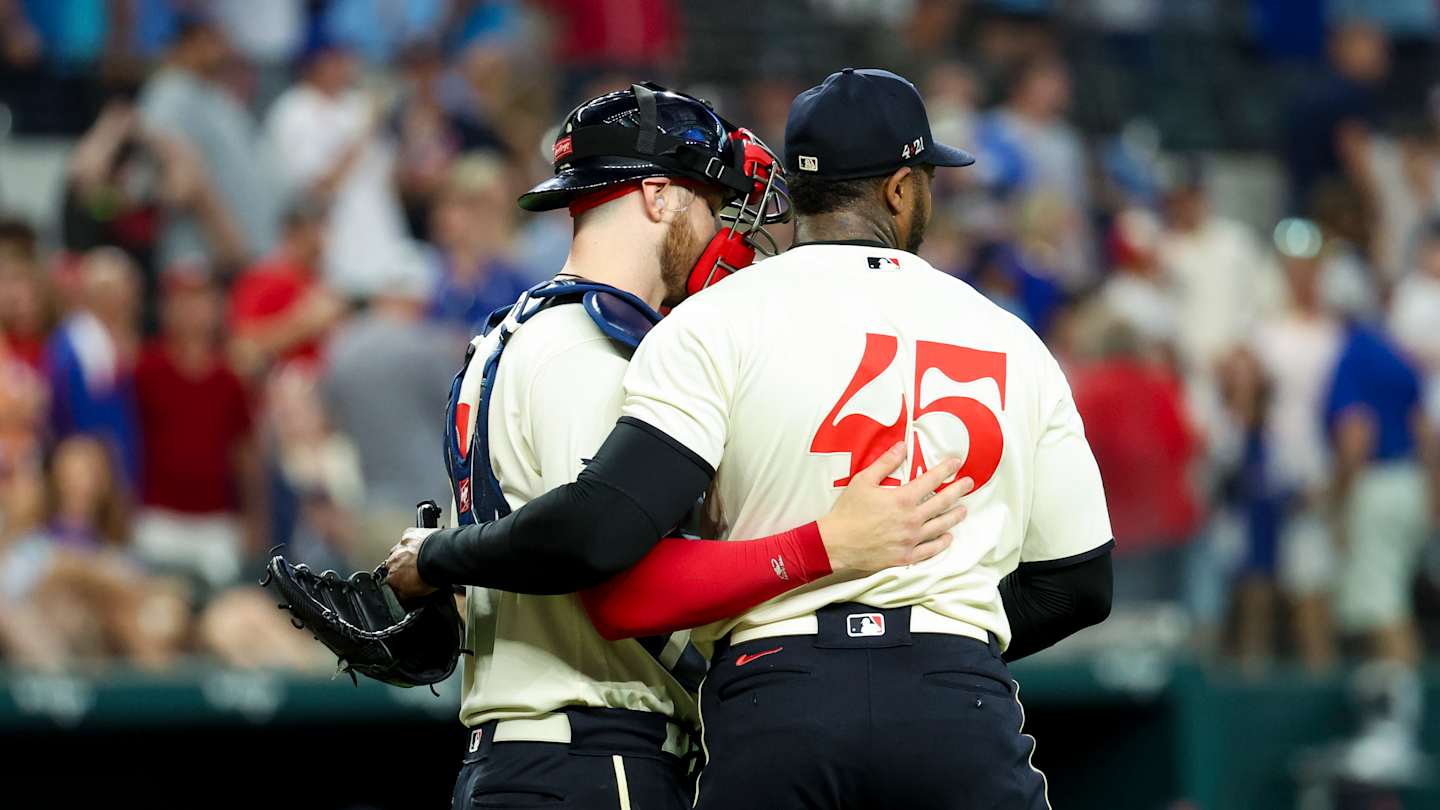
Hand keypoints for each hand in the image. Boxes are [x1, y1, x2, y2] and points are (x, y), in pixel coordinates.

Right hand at [382, 527, 438, 600]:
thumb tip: (403, 597)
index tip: (408, 581)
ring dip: (408, 553)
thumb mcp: (416, 593)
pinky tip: (424, 545)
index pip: (391, 581)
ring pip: (400, 550)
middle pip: (394, 563)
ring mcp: (401, 547)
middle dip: (403, 566)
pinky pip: (409, 537)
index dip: (400, 582)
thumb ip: (405, 595)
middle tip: (417, 569)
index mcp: (392, 576)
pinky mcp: (410, 534)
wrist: (441, 557)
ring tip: (422, 557)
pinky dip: (415, 541)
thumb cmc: (430, 574)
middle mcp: (393, 560)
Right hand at [816, 442, 971, 573]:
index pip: (932, 480)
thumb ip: (885, 463)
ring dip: (954, 516)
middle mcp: (912, 519)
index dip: (946, 470)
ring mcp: (911, 539)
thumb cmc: (847, 512)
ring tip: (963, 510)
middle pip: (943, 503)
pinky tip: (947, 537)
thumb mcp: (863, 481)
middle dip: (958, 491)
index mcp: (903, 499)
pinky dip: (942, 543)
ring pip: (941, 526)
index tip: (956, 463)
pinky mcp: (906, 556)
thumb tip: (902, 447)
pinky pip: (931, 550)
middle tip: (969, 484)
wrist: (836, 543)